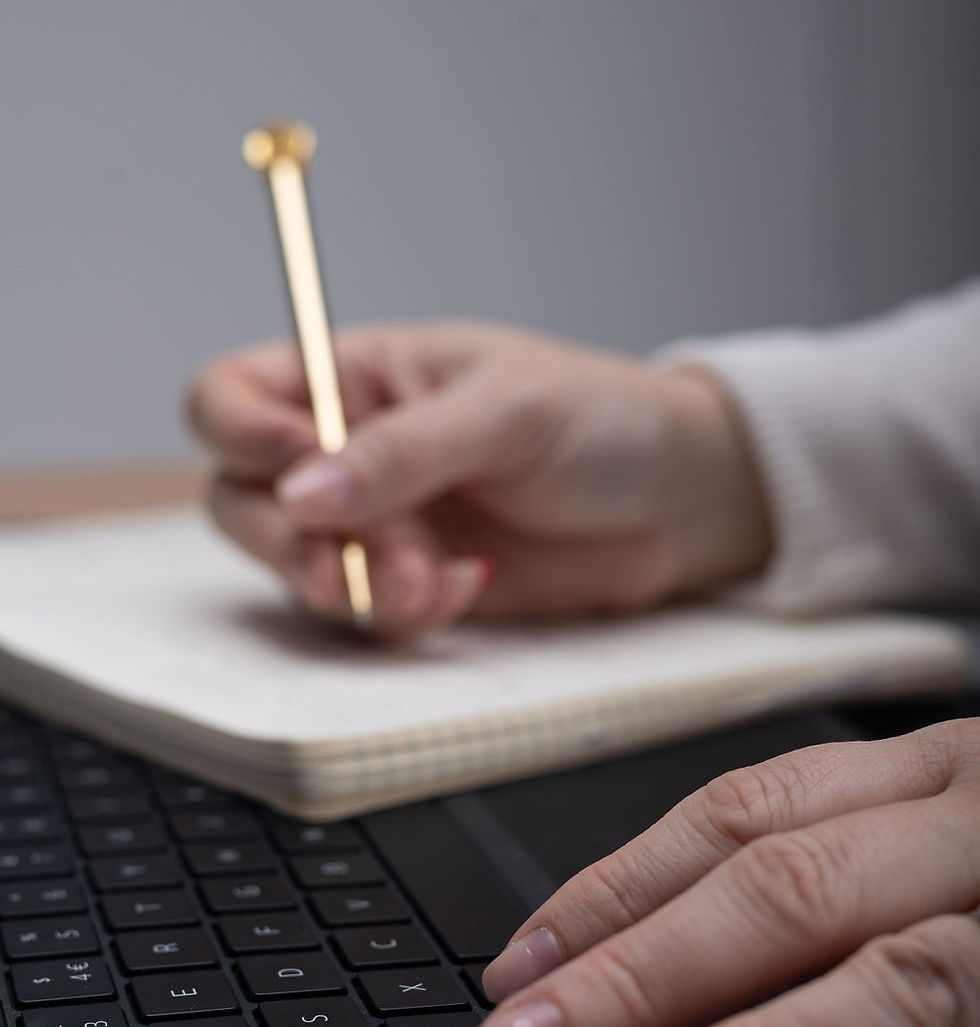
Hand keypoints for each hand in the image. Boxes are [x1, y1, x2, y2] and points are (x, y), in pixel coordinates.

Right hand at [185, 322, 769, 637]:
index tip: (292, 461)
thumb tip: (301, 493)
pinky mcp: (413, 583)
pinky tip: (466, 588)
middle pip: (243, 500)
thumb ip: (400, 452)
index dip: (238, 432)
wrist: (678, 502)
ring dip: (348, 586)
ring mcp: (378, 524)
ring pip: (300, 568)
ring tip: (424, 582)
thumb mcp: (504, 413)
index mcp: (356, 376)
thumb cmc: (602, 420)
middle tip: (348, 559)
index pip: (234, 397)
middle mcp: (349, 451)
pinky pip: (365, 614)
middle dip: (287, 539)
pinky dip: (400, 612)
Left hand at [471, 719, 979, 1026]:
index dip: (615, 896)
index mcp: (927, 779)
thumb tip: (599, 965)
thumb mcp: (931, 835)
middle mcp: (976, 840)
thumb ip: (809, 879)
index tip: (512, 976)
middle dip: (642, 977)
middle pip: (795, 894)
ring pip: (899, 987)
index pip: (744, 819)